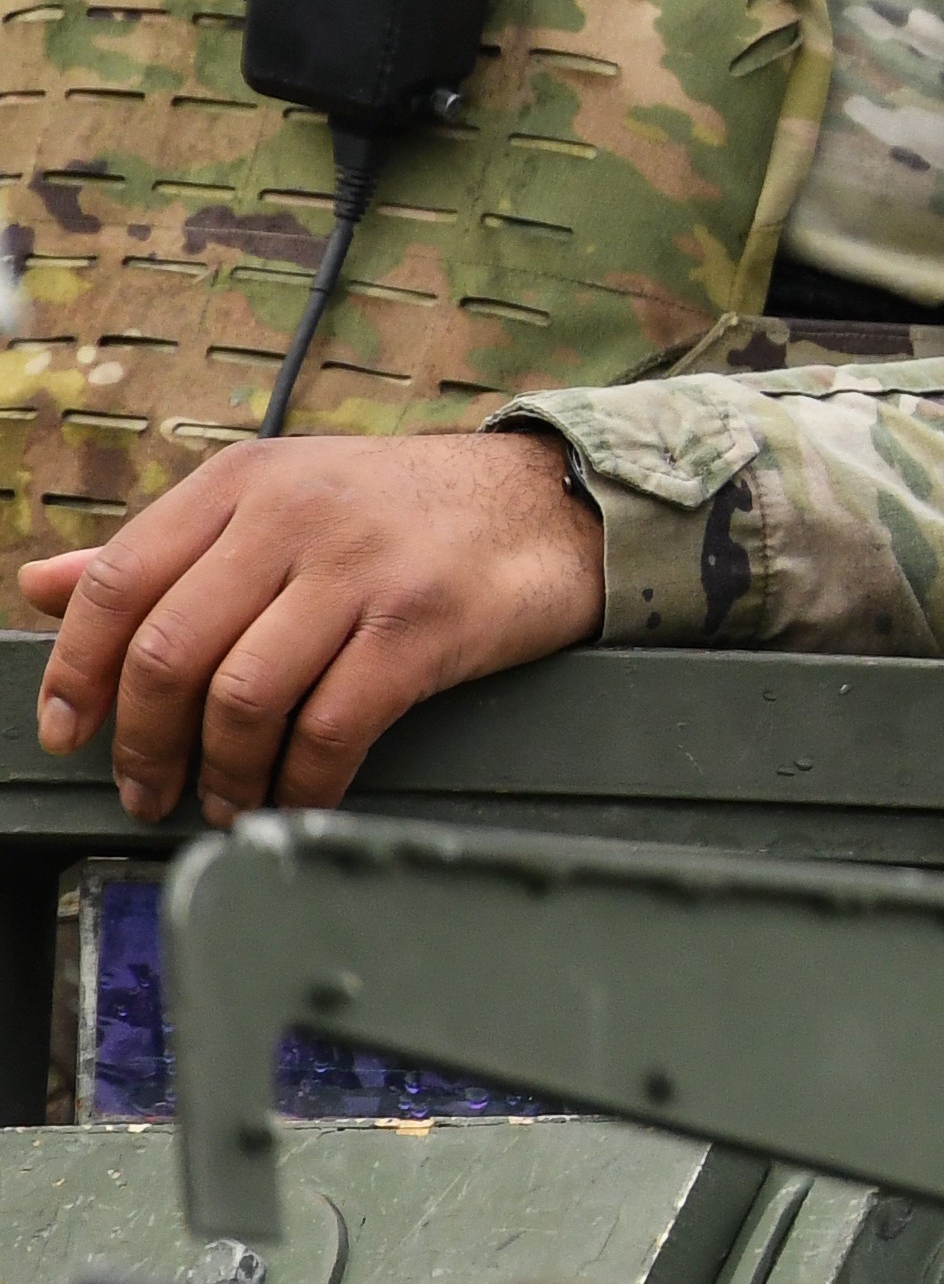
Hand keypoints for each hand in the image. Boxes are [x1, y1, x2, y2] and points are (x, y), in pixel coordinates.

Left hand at [17, 430, 602, 823]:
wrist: (551, 504)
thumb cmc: (404, 511)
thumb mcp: (278, 498)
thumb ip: (163, 547)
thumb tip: (39, 586)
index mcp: (244, 483)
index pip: (118, 581)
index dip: (76, 670)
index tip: (67, 731)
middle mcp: (294, 516)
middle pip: (170, 650)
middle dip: (144, 742)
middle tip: (145, 789)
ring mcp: (361, 570)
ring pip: (243, 696)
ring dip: (221, 772)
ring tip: (224, 801)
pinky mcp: (423, 625)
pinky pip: (333, 726)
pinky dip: (301, 781)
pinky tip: (296, 797)